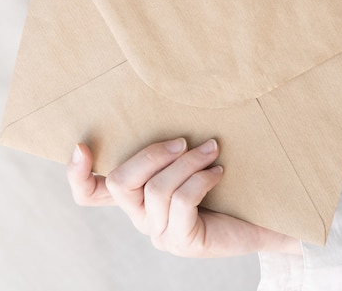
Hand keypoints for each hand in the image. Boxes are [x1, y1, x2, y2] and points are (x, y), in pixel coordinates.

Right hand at [67, 138, 300, 257]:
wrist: (265, 219)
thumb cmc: (228, 182)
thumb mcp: (193, 156)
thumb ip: (174, 144)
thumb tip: (166, 101)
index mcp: (137, 196)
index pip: (90, 194)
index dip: (76, 174)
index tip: (83, 146)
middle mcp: (141, 216)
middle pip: (120, 182)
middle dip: (151, 154)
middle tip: (183, 140)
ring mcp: (159, 232)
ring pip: (156, 189)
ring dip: (187, 161)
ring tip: (212, 149)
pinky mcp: (183, 241)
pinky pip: (182, 202)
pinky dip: (201, 178)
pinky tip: (219, 171)